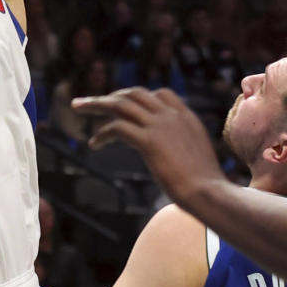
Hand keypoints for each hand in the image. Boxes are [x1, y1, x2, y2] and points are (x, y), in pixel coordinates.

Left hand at [71, 88, 222, 203]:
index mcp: (187, 117)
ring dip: (96, 104)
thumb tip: (178, 160)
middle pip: (135, 93)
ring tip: (78, 107)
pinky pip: (117, 127)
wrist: (209, 193)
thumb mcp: (199, 159)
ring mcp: (160, 125)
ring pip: (121, 104)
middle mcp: (172, 115)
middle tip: (91, 101)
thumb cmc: (206, 186)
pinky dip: (102, 133)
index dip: (138, 98)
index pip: (161, 94)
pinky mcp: (148, 140)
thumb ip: (187, 150)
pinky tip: (94, 144)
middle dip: (112, 95)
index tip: (123, 106)